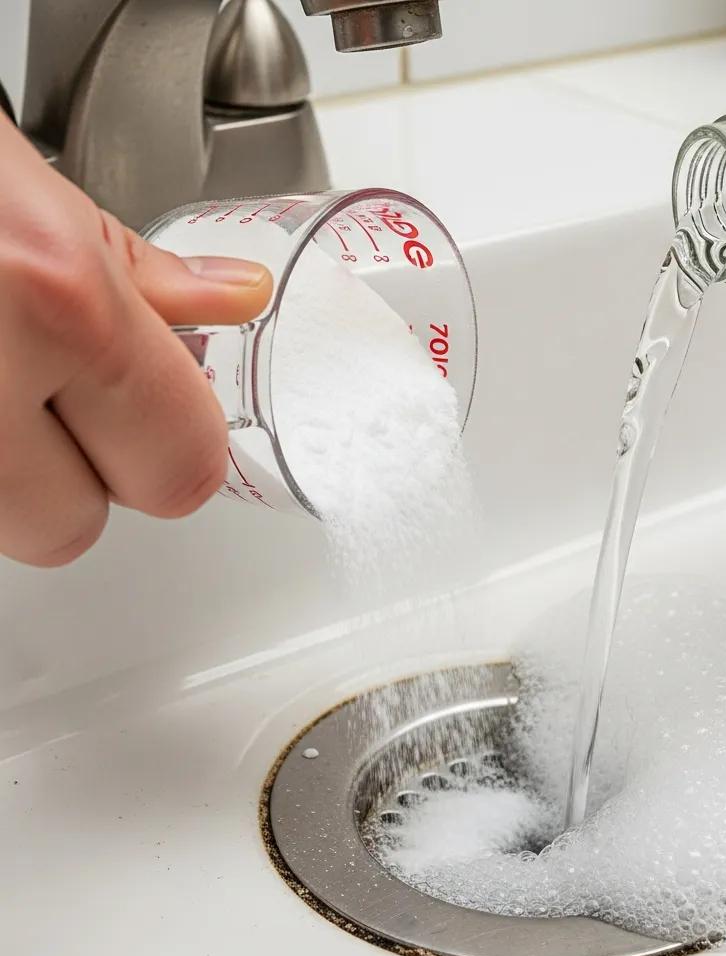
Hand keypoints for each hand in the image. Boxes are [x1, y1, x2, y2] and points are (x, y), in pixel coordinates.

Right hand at [0, 115, 271, 566]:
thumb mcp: (33, 191)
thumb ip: (143, 273)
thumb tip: (237, 300)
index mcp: (51, 301)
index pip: (180, 471)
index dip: (173, 449)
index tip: (162, 422)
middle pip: (74, 529)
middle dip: (77, 476)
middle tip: (50, 393)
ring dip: (1, 471)